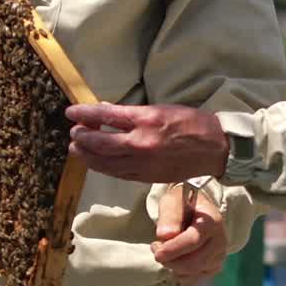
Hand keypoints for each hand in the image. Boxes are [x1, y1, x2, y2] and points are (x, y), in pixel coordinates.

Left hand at [67, 102, 229, 183]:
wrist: (215, 148)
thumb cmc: (191, 123)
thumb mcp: (161, 109)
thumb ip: (132, 114)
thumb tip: (107, 112)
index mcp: (146, 120)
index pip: (106, 116)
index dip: (84, 114)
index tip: (71, 112)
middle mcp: (141, 142)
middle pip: (100, 143)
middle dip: (82, 138)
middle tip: (73, 133)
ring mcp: (143, 162)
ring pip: (106, 162)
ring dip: (87, 156)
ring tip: (77, 149)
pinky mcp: (147, 177)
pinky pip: (118, 173)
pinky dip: (104, 167)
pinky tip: (97, 163)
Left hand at [152, 185, 226, 279]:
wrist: (195, 210)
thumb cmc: (183, 204)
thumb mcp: (173, 200)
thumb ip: (170, 215)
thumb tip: (165, 235)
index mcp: (212, 221)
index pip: (193, 240)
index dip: (173, 249)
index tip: (157, 251)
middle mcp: (220, 240)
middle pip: (193, 261)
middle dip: (170, 260)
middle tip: (155, 248)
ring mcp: (219, 255)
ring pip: (193, 272)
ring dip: (173, 266)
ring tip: (164, 251)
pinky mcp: (215, 267)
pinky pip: (195, 279)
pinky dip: (180, 274)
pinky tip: (174, 261)